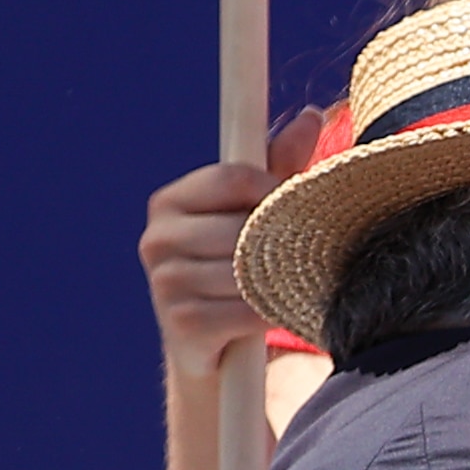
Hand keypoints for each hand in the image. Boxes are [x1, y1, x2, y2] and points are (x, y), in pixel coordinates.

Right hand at [138, 106, 328, 371]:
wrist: (214, 354)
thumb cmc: (240, 271)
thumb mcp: (257, 215)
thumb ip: (280, 168)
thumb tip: (313, 115)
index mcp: (169, 203)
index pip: (233, 175)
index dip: (275, 188)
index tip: (299, 206)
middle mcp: (156, 238)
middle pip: (244, 224)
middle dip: (282, 242)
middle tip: (305, 255)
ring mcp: (163, 282)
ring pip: (249, 269)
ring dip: (283, 281)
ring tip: (298, 286)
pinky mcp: (181, 325)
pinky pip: (248, 310)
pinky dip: (273, 314)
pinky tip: (278, 316)